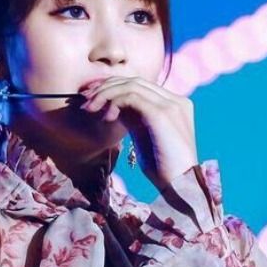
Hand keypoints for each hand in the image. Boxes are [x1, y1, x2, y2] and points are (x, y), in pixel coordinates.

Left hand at [80, 75, 198, 191]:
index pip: (140, 85)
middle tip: (86, 101)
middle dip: (106, 88)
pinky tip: (106, 118)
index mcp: (175, 105)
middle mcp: (175, 100)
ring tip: (90, 109)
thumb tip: (113, 107)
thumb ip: (134, 120)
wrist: (180, 185)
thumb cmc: (163, 169)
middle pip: (135, 81)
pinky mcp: (162, 114)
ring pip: (132, 86)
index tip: (94, 99)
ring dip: (106, 94)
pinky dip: (115, 103)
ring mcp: (171, 105)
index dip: (114, 88)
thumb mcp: (145, 138)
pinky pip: (132, 97)